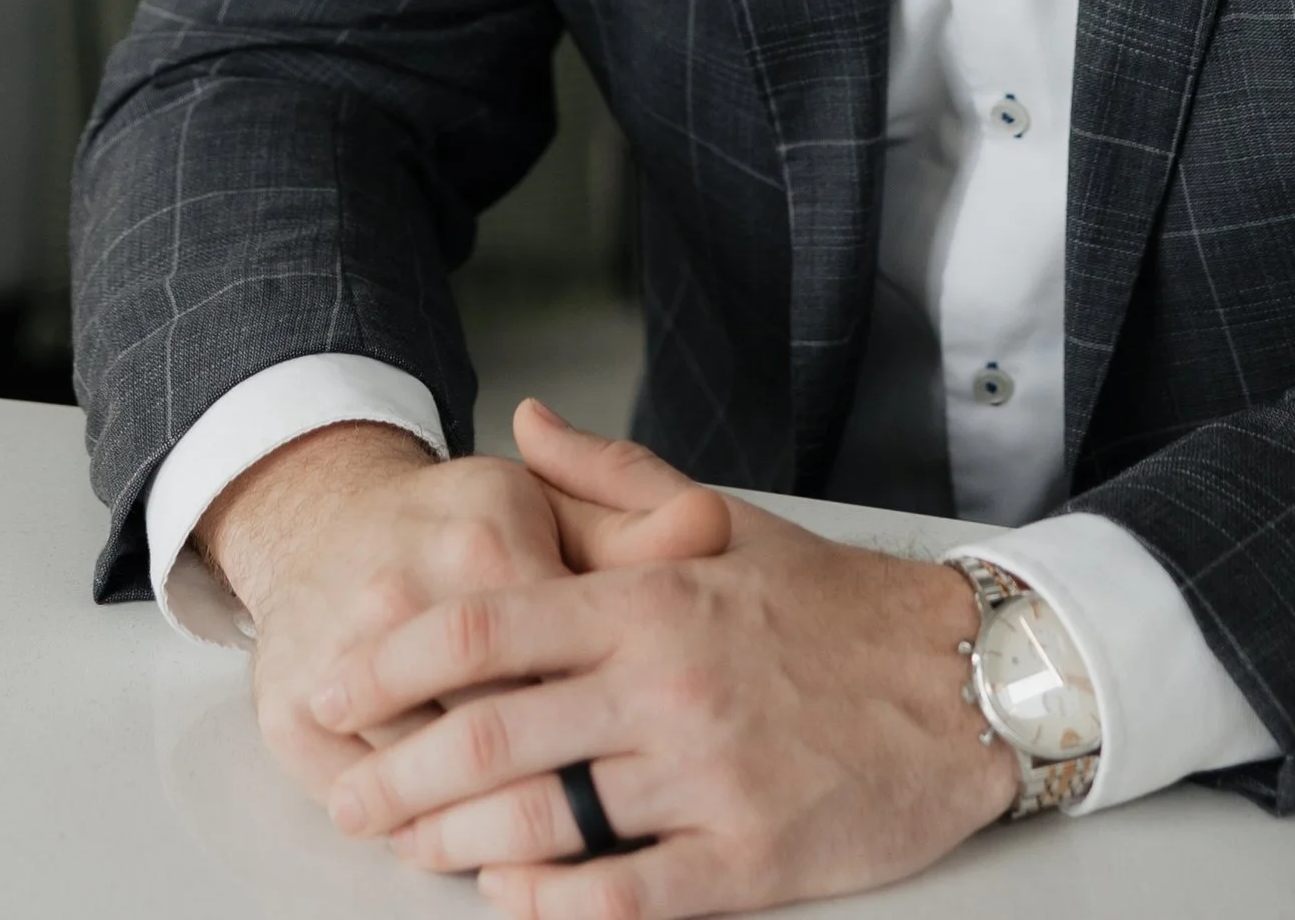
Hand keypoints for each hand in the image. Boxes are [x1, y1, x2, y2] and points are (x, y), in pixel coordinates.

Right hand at [201, 415, 725, 806]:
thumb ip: (636, 531)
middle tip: (599, 815)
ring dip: (476, 824)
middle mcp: (404, 594)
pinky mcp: (291, 711)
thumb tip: (713, 525)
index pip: (567, 660)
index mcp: (485, 542)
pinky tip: (442, 836)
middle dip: (553, 780)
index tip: (644, 743)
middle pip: (498, 731)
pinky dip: (407, 825)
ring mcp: (339, 659)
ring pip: (430, 778)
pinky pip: (362, 795)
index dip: (611, 710)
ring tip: (531, 848)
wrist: (323, 516)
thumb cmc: (455, 526)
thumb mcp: (549, 509)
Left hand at [313, 402, 1016, 910]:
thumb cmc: (833, 606)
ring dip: (453, 845)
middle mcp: (667, 682)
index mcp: (653, 598)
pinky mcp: (747, 857)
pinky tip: (508, 901)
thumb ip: (611, 476)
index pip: (487, 625)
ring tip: (408, 851)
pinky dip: (549, 905)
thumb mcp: (723, 518)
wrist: (963, 678)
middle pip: (492, 734)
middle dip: (397, 774)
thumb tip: (526, 424)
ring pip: (541, 821)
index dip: (391, 664)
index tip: (331, 690)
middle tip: (347, 798)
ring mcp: (705, 774)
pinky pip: (621, 895)